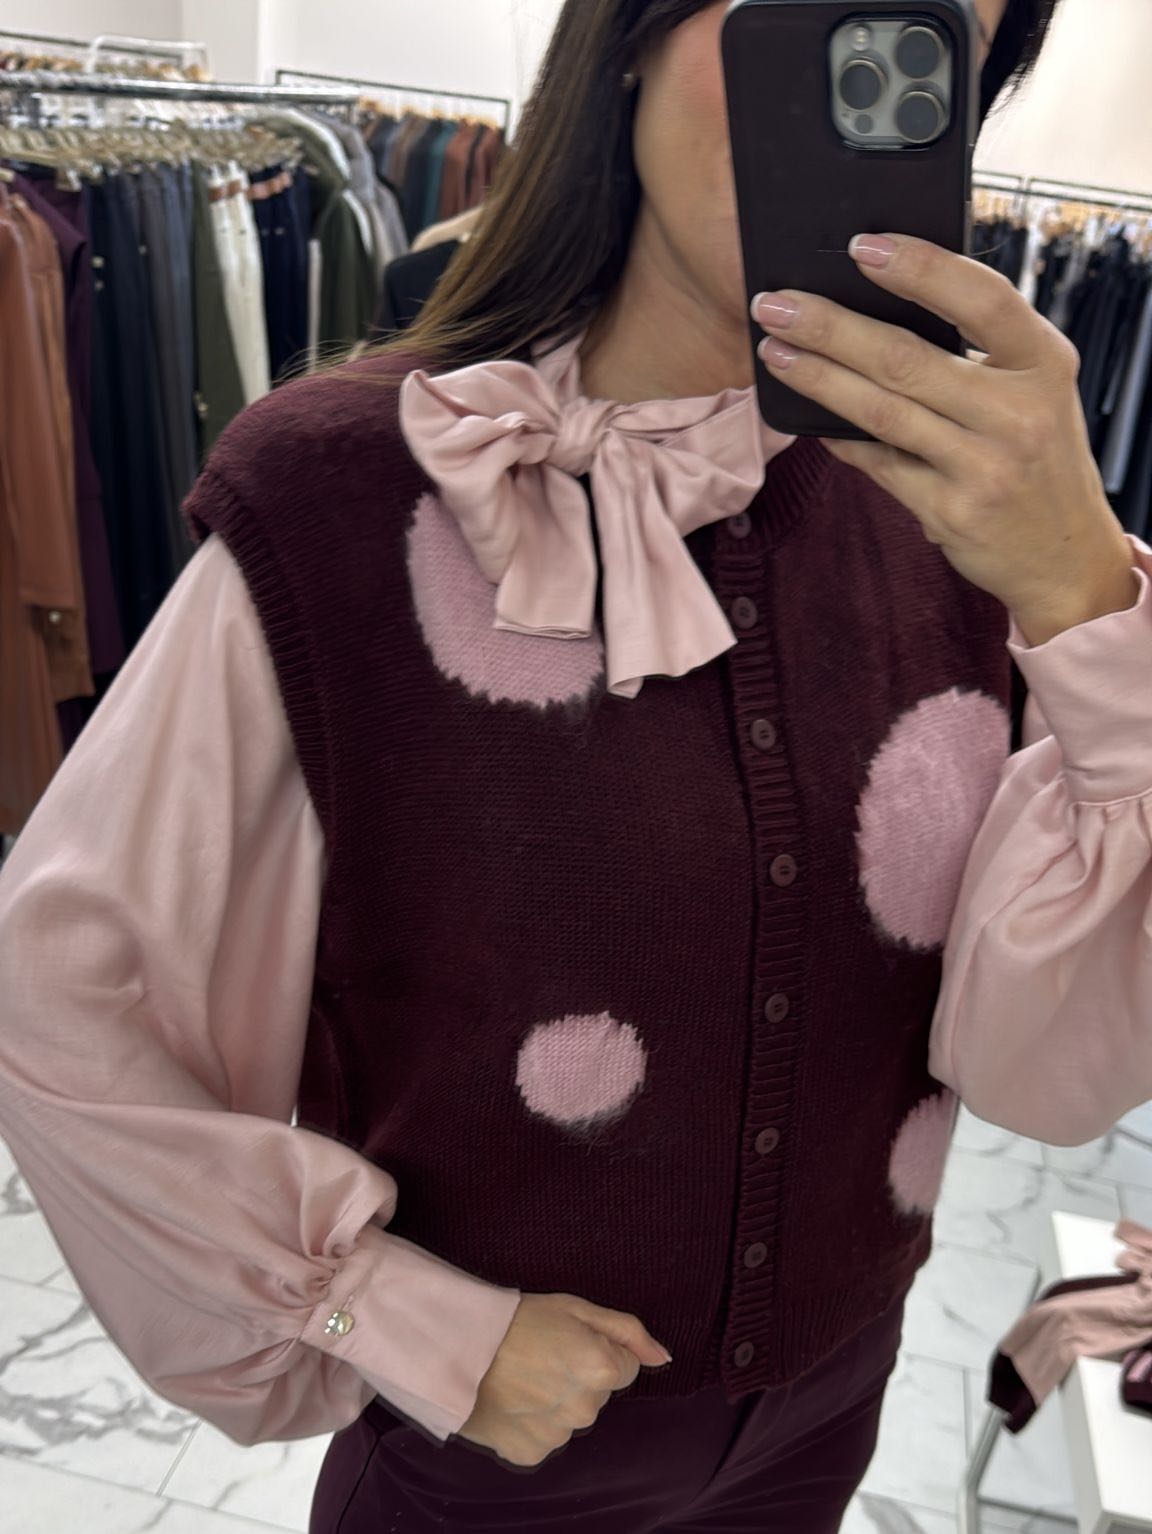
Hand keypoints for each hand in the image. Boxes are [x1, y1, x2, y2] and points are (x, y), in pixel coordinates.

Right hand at [456, 1291, 671, 1467]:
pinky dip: (532, 1423)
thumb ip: (628, 1332)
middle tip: (542, 1355)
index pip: (624, 1367)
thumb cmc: (518, 1320)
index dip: (598, 1349)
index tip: (568, 1340)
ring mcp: (559, 1436)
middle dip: (579, 1377)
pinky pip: (545, 1438)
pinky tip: (513, 1400)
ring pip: (571, 1417)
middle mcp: (586, 1409)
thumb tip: (663, 1357)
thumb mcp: (577, 1308)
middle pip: (598, 1394)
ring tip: (523, 1377)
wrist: (459, 1347)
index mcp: (603, 1370)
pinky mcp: (531, 1453)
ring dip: (556, 1402)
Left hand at [752, 233, 1138, 643]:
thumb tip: (885, 303)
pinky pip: (878, 464)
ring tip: (775, 353)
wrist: (1066, 555)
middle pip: (905, 357)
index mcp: (1043, 362)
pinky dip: (839, 437)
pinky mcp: (950, 511)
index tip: (861, 246)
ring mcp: (983, 466)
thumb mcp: (1036, 391)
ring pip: (881, 412)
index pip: (980, 297)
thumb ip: (982, 352)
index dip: (919, 267)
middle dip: (829, 327)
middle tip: (774, 304)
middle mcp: (1018, 413)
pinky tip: (807, 417)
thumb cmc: (1038, 457)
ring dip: (818, 379)